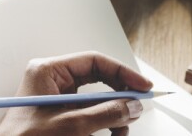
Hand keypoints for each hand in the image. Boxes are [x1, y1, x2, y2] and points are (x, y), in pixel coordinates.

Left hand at [0, 52, 152, 135]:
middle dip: (120, 96)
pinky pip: (90, 115)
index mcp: (49, 72)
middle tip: (137, 106)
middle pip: (99, 80)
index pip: (95, 62)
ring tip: (121, 130)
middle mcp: (53, 81)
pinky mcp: (61, 116)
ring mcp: (57, 99)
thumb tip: (133, 105)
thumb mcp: (72, 125)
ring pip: (97, 100)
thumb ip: (106, 113)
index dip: (123, 73)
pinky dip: (104, 125)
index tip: (142, 86)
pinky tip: (111, 134)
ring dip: (114, 115)